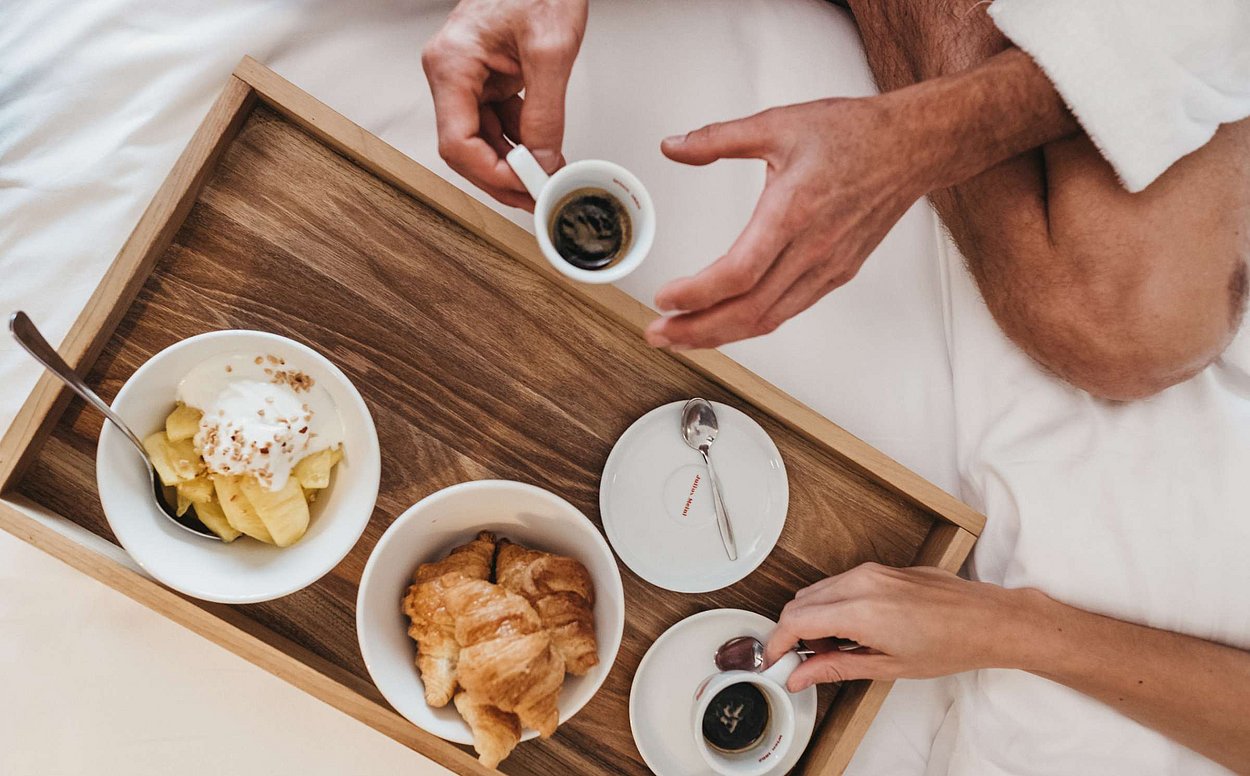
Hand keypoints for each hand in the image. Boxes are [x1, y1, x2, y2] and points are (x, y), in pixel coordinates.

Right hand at [422, 0, 587, 208]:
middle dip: (502, 177)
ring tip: (545, 181)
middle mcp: (452, 72)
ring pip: (482, 139)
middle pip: (465, 148)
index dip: (492, 175)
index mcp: (452, 64)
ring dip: (513, 163)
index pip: (458, 143)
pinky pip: (498, 121)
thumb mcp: (552, 51)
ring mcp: (469, 75)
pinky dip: (521, 141)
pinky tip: (543, 153)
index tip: (526, 187)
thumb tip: (543, 161)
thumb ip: (546, 114)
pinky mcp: (488, 76)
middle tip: (535, 197)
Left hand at [644, 93, 940, 349]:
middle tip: (659, 334)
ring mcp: (827, 268)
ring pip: (768, 318)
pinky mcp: (836, 274)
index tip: (665, 299)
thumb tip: (673, 147)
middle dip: (698, 330)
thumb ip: (718, 138)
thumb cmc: (855, 134)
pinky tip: (727, 324)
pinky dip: (751, 324)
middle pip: (749, 310)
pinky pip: (788, 311)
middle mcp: (812, 249)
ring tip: (682, 337)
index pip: (739, 272)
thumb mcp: (777, 123)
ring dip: (721, 334)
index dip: (698, 294)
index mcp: (793, 211)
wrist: (913, 147)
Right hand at [764, 563, 1047, 691]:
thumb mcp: (887, 666)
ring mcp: (870, 571)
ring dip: (812, 617)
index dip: (777, 643)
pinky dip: (831, 606)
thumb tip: (802, 675)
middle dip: (792, 631)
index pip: (796, 620)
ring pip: (817, 590)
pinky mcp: (879, 568)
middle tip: (802, 660)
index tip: (775, 659)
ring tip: (834, 648)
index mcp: (859, 610)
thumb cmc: (949, 643)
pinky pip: (838, 584)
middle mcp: (859, 583)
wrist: (987, 620)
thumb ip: (836, 668)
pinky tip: (851, 630)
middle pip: (800, 601)